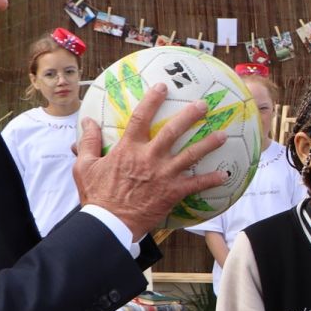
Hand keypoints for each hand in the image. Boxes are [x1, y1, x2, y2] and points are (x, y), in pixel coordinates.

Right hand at [74, 84, 230, 237]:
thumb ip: (88, 141)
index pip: (141, 117)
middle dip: (190, 115)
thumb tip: (87, 120)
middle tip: (204, 105)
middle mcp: (149, 158)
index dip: (152, 100)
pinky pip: (196, 184)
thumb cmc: (97, 195)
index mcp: (129, 149)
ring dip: (209, 143)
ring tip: (223, 134)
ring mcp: (164, 174)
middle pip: (173, 131)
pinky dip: (212, 179)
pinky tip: (225, 175)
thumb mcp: (84, 166)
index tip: (163, 87)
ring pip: (191, 154)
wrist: (109, 223)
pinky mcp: (173, 192)